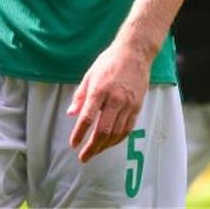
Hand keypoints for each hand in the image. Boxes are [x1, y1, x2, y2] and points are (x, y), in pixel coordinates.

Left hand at [67, 41, 149, 162]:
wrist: (135, 52)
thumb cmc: (110, 61)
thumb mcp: (90, 75)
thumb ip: (80, 96)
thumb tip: (71, 114)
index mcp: (100, 90)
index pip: (88, 117)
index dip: (79, 133)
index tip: (73, 144)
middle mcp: (115, 99)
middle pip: (103, 130)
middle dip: (92, 147)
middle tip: (84, 157)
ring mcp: (128, 103)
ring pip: (117, 132)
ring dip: (105, 146)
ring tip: (95, 152)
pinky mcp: (137, 106)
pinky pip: (128, 128)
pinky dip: (118, 139)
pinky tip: (110, 143)